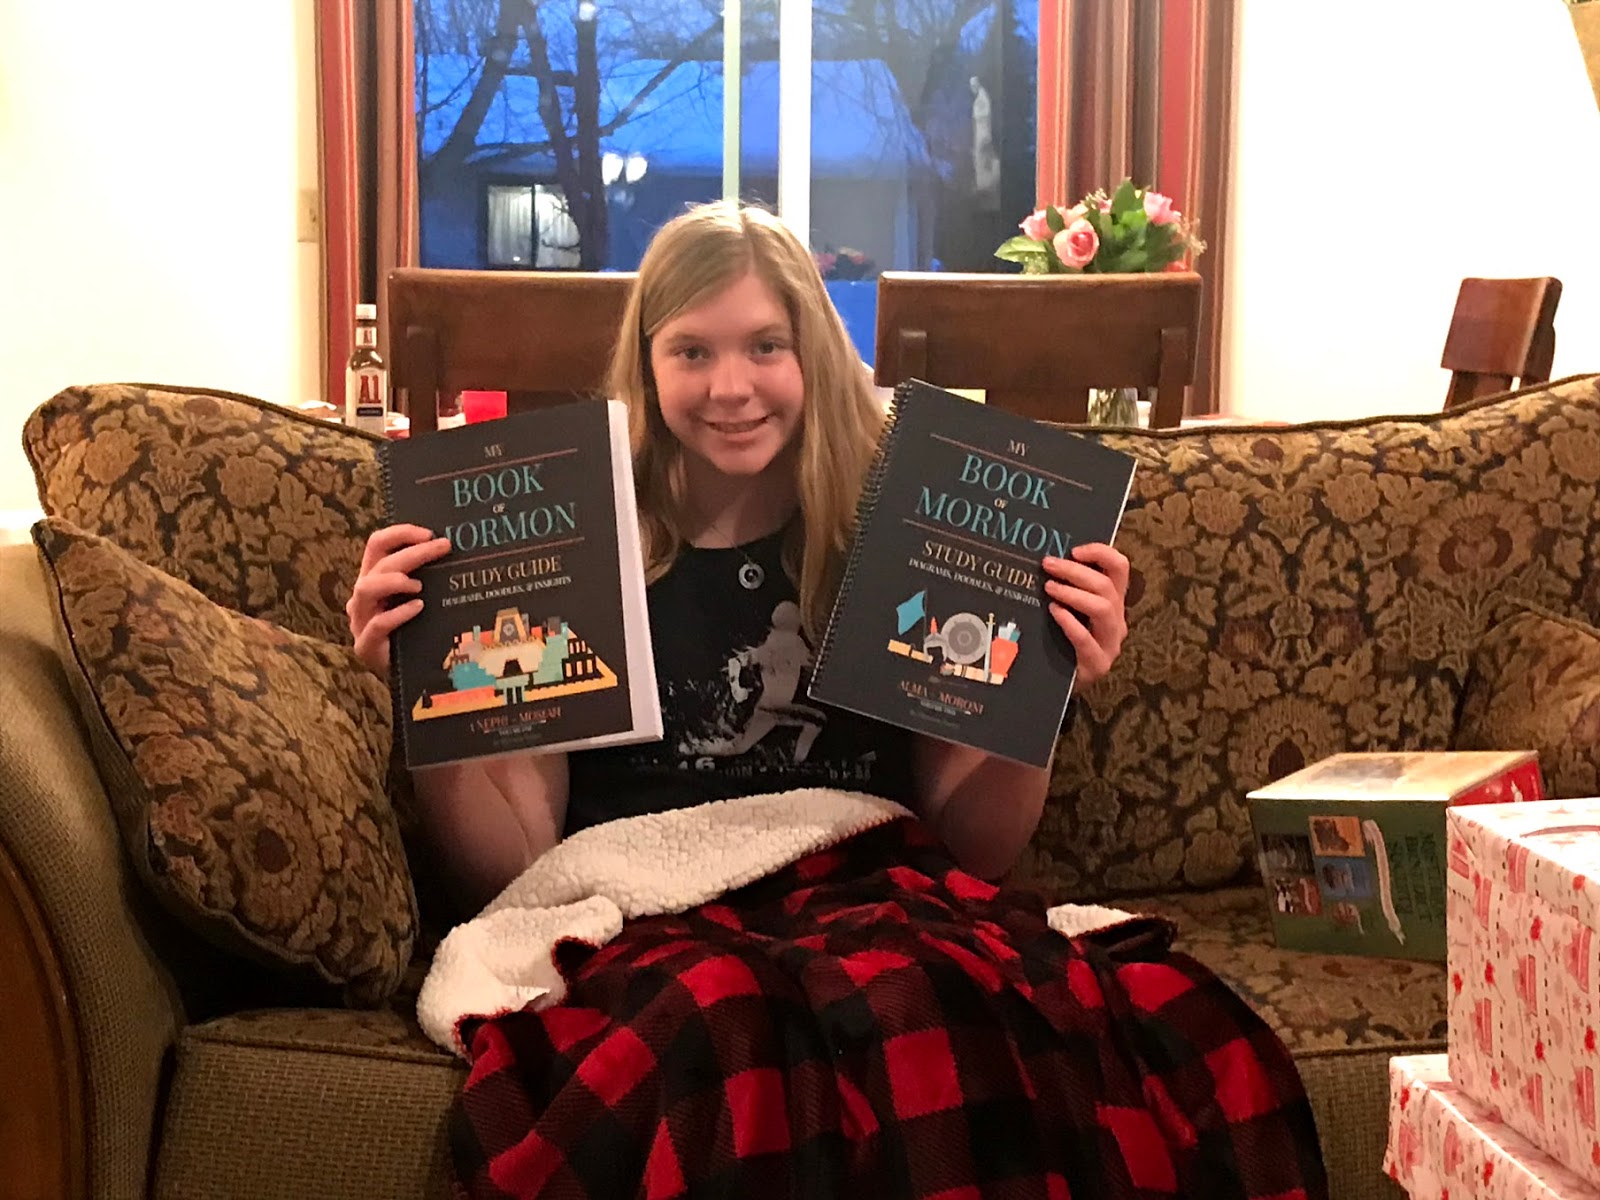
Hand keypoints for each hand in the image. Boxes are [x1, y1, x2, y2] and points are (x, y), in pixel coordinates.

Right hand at [346, 524, 451, 674]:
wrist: (409, 675)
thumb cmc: (418, 631)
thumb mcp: (423, 598)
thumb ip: (429, 577)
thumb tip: (457, 551)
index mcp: (374, 578)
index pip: (377, 544)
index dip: (401, 533)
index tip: (430, 533)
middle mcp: (363, 596)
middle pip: (379, 563)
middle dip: (413, 553)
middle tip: (443, 548)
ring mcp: (361, 621)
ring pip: (366, 589)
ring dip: (394, 580)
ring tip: (420, 585)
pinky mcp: (365, 646)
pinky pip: (377, 625)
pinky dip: (398, 614)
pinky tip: (418, 608)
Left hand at [1042, 543, 1129, 686]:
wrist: (1061, 684)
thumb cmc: (1062, 640)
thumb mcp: (1070, 610)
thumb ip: (1067, 587)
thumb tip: (1045, 558)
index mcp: (1113, 601)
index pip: (1119, 567)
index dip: (1100, 552)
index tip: (1074, 550)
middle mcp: (1117, 620)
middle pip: (1106, 586)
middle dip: (1075, 571)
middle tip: (1048, 564)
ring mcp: (1110, 644)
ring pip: (1103, 608)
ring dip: (1073, 593)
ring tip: (1049, 588)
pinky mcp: (1097, 664)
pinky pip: (1087, 639)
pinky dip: (1070, 622)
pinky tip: (1054, 613)